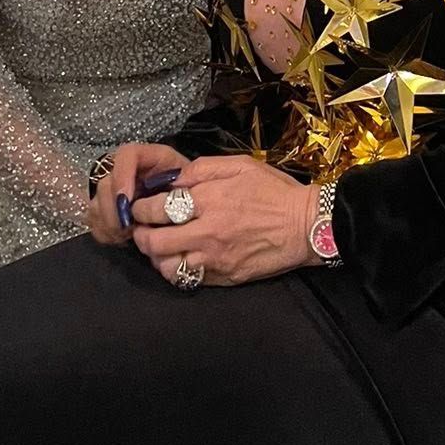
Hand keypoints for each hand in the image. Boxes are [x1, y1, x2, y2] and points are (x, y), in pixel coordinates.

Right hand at [85, 141, 185, 246]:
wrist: (185, 203)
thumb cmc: (191, 190)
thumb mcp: (192, 182)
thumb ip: (178, 186)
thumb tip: (159, 203)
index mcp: (147, 156)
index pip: (126, 155)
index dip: (122, 176)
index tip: (127, 201)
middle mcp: (125, 169)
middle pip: (106, 183)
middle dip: (114, 210)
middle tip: (128, 228)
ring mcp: (113, 188)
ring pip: (96, 203)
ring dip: (109, 223)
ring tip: (127, 234)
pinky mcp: (107, 207)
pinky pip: (94, 219)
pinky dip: (105, 231)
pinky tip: (121, 237)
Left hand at [129, 154, 314, 287]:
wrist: (306, 226)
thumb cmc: (274, 191)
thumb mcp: (241, 165)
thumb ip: (203, 168)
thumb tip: (172, 178)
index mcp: (210, 200)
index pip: (158, 208)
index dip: (141, 208)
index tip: (138, 206)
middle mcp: (207, 232)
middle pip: (155, 241)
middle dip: (140, 234)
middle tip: (139, 228)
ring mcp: (215, 259)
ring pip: (167, 266)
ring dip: (156, 257)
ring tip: (158, 246)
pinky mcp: (224, 277)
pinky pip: (188, 280)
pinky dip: (176, 271)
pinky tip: (179, 260)